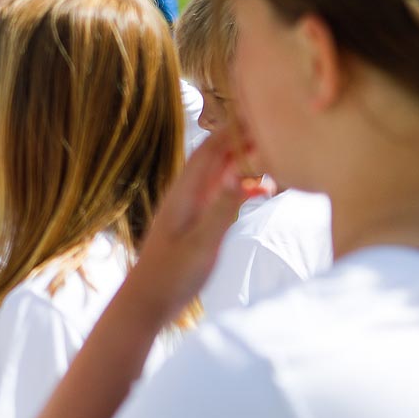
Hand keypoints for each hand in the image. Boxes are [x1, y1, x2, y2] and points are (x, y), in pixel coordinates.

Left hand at [121, 126, 267, 321]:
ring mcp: (189, 212)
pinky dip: (240, 190)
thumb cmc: (171, 276)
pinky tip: (258, 192)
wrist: (146, 303)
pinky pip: (220, 198)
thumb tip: (241, 175)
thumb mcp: (202, 244)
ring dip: (243, 165)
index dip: (230, 131)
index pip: (209, 152)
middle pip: (215, 160)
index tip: (255, 114)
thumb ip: (222, 210)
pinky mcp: (194, 227)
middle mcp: (186, 197)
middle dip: (241, 143)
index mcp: (184, 195)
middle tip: (271, 130)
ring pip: (219, 178)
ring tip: (272, 158)